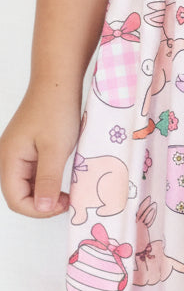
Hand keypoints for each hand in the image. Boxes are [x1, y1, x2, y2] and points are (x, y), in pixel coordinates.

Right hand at [0, 90, 80, 217]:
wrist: (58, 80)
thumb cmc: (56, 109)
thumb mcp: (55, 149)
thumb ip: (47, 180)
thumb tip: (41, 208)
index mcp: (10, 159)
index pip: (16, 200)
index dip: (39, 209)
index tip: (63, 204)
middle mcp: (9, 157)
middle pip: (20, 194)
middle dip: (42, 203)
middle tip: (68, 199)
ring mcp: (19, 151)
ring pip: (28, 183)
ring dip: (46, 191)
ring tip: (68, 190)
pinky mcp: (30, 146)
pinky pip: (35, 171)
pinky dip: (48, 178)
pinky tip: (64, 177)